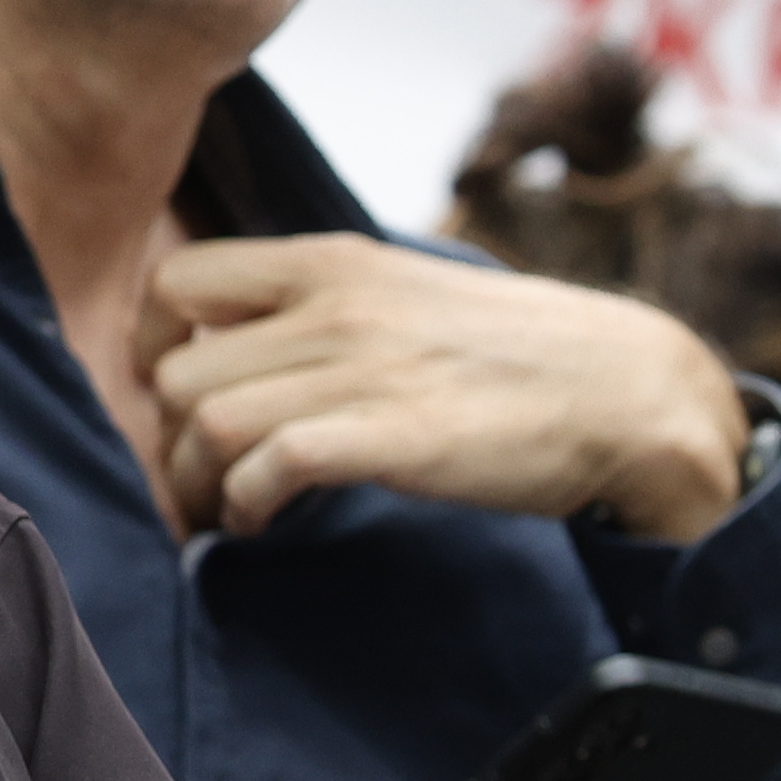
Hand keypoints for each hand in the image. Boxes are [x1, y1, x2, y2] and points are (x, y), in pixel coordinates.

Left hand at [138, 239, 750, 546]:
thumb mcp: (405, 295)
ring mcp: (363, 369)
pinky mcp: (393, 437)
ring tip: (232, 508)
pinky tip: (266, 518)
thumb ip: (324, 309)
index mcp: (332, 262)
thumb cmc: (515, 356)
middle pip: (178, 371)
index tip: (183, 397)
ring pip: (206, 421)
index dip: (155, 349)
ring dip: (201, 481)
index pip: (176, 284)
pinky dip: (246, 503)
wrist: (625, 391)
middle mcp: (335, 305)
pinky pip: (266, 466)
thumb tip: (243, 348)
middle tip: (205, 478)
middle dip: (174, 439)